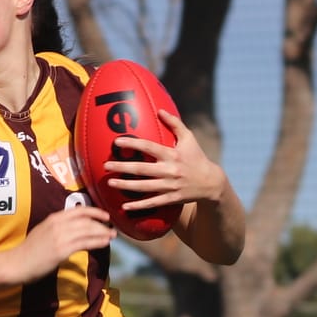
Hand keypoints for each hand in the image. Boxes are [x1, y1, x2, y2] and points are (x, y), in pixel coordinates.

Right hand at [12, 203, 115, 280]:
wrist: (17, 263)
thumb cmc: (29, 250)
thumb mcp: (43, 231)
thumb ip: (58, 227)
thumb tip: (74, 229)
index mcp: (53, 218)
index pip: (79, 210)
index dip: (95, 211)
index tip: (105, 215)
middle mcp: (58, 224)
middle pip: (87, 220)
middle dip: (102, 224)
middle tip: (112, 229)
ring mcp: (60, 237)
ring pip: (88, 231)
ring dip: (103, 233)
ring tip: (112, 236)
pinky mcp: (62, 250)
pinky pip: (85, 243)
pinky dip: (98, 242)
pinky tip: (105, 243)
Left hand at [103, 109, 226, 211]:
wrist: (211, 182)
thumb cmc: (196, 157)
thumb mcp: (189, 138)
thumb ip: (174, 123)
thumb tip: (160, 110)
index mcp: (172, 154)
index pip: (148, 147)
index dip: (132, 144)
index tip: (117, 142)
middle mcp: (169, 170)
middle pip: (142, 169)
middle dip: (122, 167)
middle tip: (106, 165)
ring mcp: (169, 186)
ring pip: (144, 187)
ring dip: (126, 186)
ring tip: (110, 183)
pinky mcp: (171, 199)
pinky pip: (152, 203)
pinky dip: (139, 206)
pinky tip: (125, 206)